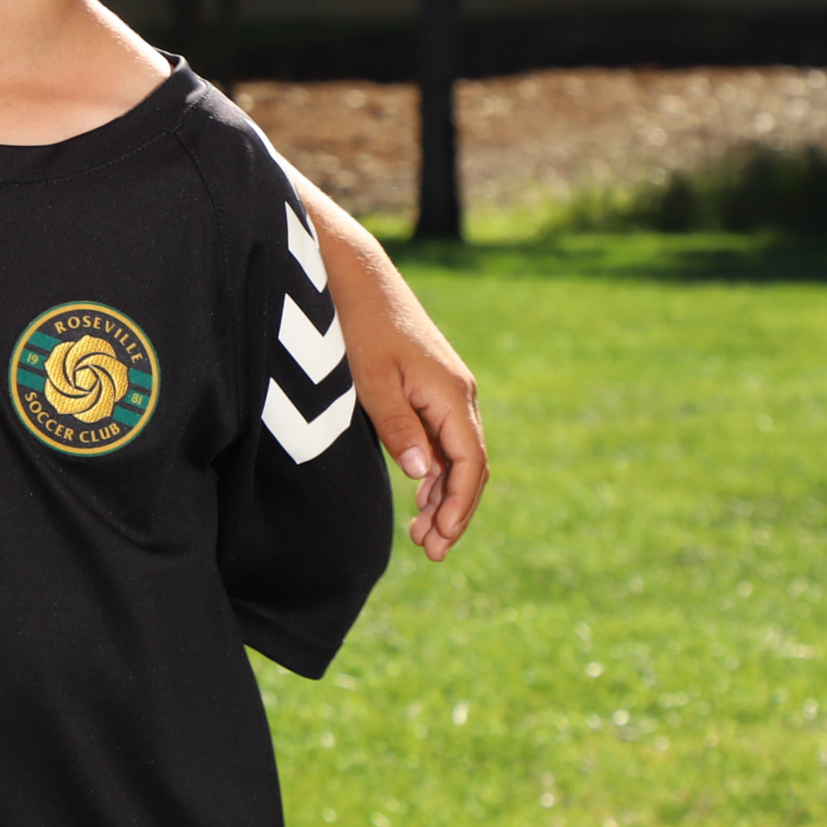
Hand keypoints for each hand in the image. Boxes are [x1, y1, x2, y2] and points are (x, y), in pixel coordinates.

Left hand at [351, 309, 485, 561]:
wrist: (356, 275)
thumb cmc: (359, 325)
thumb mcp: (370, 379)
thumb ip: (397, 426)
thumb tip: (420, 475)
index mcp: (451, 394)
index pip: (470, 463)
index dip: (460, 506)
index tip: (442, 540)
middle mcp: (459, 393)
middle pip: (469, 465)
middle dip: (454, 510)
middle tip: (431, 552)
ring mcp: (446, 389)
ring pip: (456, 454)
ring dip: (443, 494)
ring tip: (422, 535)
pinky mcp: (430, 386)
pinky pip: (443, 437)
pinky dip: (435, 469)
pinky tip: (420, 493)